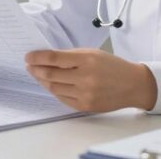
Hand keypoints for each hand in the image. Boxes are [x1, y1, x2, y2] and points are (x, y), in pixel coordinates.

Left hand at [25, 49, 156, 112]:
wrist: (132, 85)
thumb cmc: (112, 66)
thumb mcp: (93, 53)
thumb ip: (71, 56)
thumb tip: (47, 58)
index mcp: (87, 59)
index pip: (54, 58)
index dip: (38, 57)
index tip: (28, 56)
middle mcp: (85, 77)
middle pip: (51, 74)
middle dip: (36, 69)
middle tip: (29, 66)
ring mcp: (85, 94)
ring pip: (54, 88)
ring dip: (43, 81)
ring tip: (38, 74)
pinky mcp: (85, 106)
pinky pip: (62, 98)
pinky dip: (55, 90)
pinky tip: (51, 84)